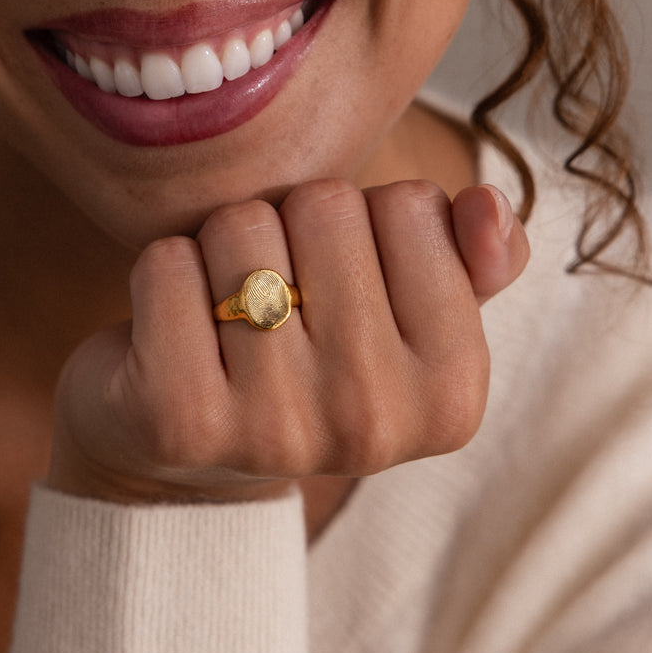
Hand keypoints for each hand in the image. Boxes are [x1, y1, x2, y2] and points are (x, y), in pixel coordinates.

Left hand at [48, 179, 528, 503]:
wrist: (192, 448)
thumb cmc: (309, 354)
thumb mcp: (405, 309)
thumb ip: (468, 255)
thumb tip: (488, 204)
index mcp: (452, 392)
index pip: (411, 204)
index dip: (364, 219)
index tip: (343, 279)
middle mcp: (373, 422)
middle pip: (323, 207)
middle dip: (290, 224)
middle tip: (278, 294)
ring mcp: (275, 429)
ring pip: (241, 226)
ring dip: (223, 246)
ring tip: (228, 309)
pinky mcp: (180, 420)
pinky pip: (166, 263)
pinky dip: (163, 271)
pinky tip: (175, 326)